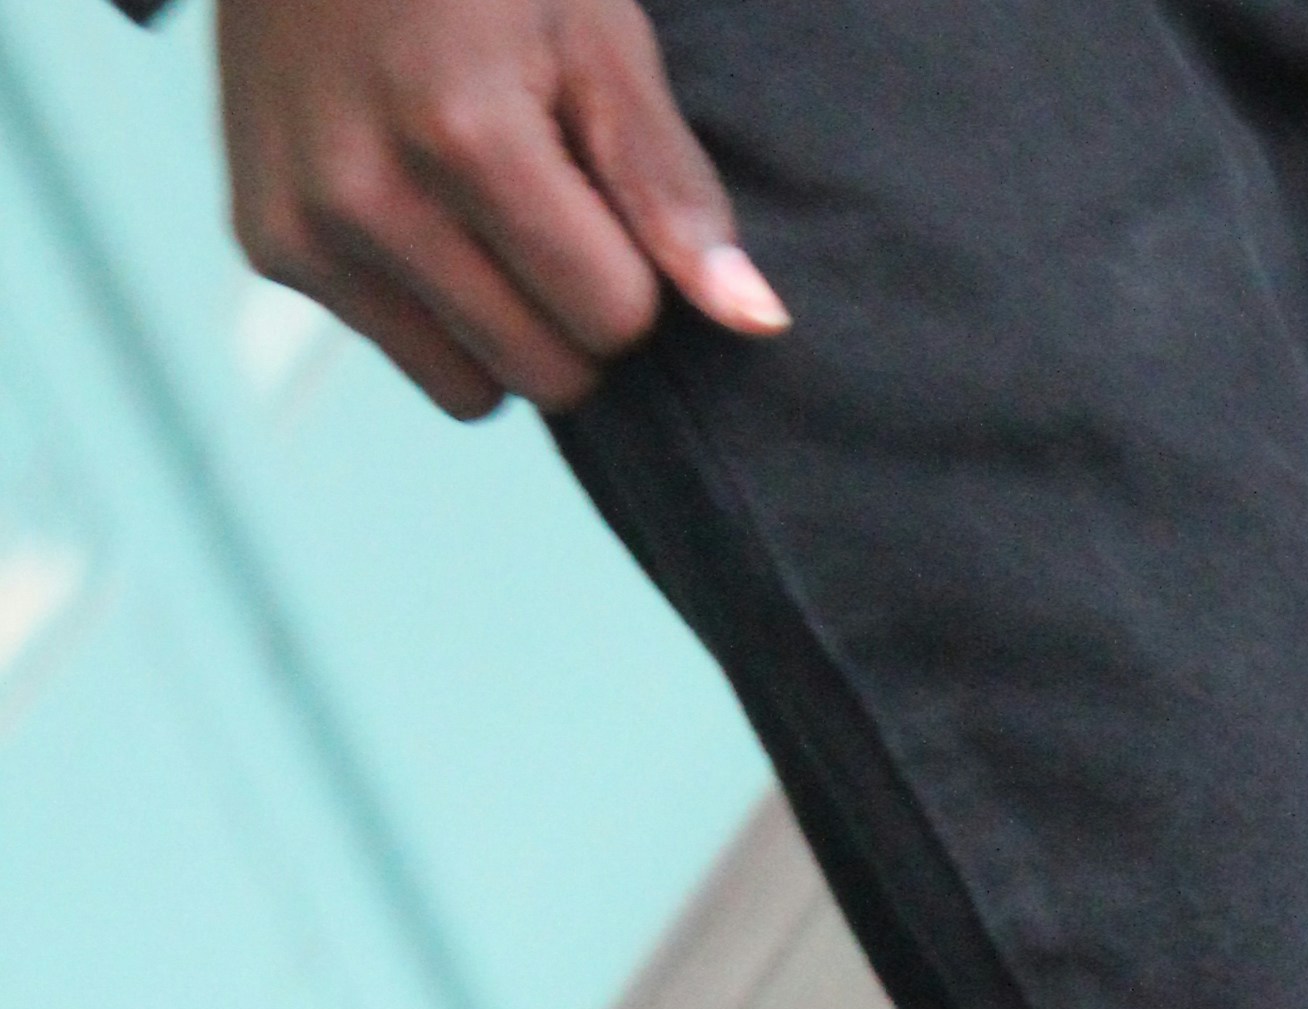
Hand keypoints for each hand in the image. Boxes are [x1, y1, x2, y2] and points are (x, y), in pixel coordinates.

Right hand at [218, 0, 786, 423]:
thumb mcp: (595, 31)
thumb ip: (670, 185)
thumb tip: (758, 322)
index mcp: (464, 132)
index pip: (614, 319)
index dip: (631, 267)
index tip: (601, 190)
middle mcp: (369, 192)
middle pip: (549, 373)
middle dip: (572, 311)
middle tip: (547, 202)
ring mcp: (306, 223)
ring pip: (474, 392)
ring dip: (502, 327)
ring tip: (479, 205)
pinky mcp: (267, 242)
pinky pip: (403, 354)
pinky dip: (429, 305)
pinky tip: (414, 201)